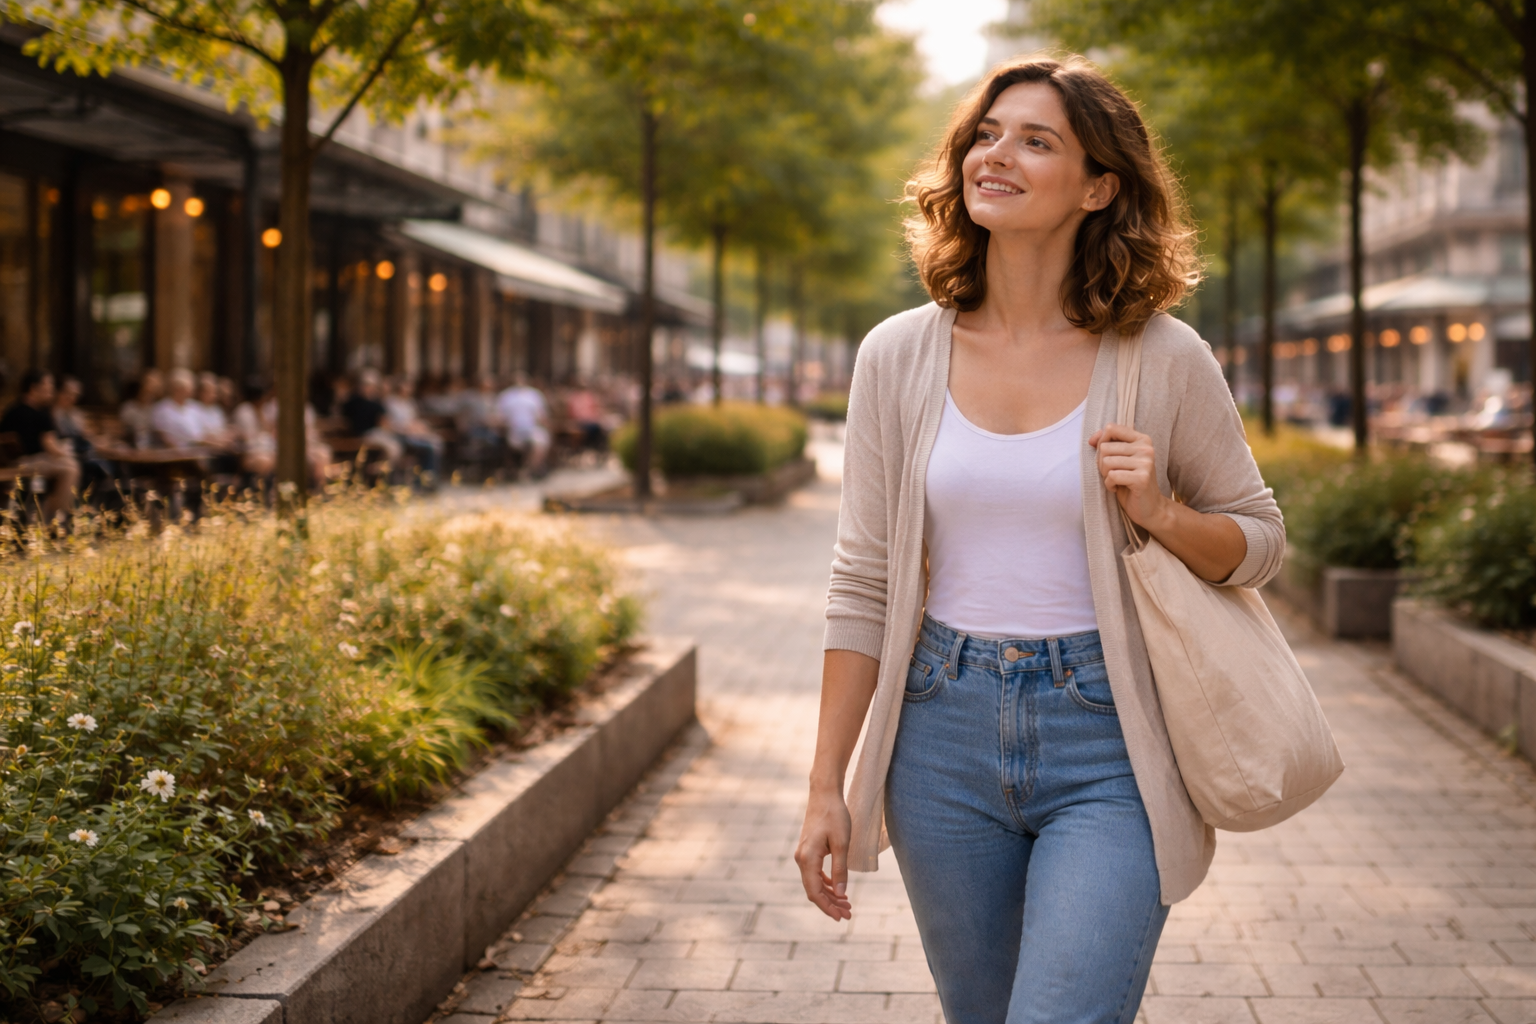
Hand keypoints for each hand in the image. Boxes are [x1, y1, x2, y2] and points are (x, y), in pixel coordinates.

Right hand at [794, 787, 853, 920]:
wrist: (824, 794)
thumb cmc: (835, 816)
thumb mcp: (842, 843)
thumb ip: (840, 869)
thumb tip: (841, 893)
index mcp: (807, 859)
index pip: (815, 892)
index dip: (827, 907)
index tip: (842, 917)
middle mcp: (802, 859)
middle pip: (814, 890)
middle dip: (831, 904)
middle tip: (849, 913)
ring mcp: (804, 854)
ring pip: (815, 883)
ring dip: (830, 895)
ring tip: (846, 904)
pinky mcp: (808, 850)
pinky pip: (815, 873)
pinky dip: (827, 883)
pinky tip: (838, 888)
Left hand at [1088, 423, 1171, 530]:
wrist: (1150, 507)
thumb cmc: (1130, 482)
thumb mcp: (1120, 459)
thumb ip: (1108, 444)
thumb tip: (1092, 439)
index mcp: (1142, 439)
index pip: (1111, 428)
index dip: (1100, 441)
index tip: (1104, 455)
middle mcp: (1146, 448)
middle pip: (1104, 447)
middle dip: (1102, 463)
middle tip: (1112, 473)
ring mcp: (1146, 463)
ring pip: (1106, 462)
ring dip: (1105, 475)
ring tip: (1116, 481)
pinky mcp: (1142, 478)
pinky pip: (1112, 476)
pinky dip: (1109, 485)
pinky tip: (1118, 488)